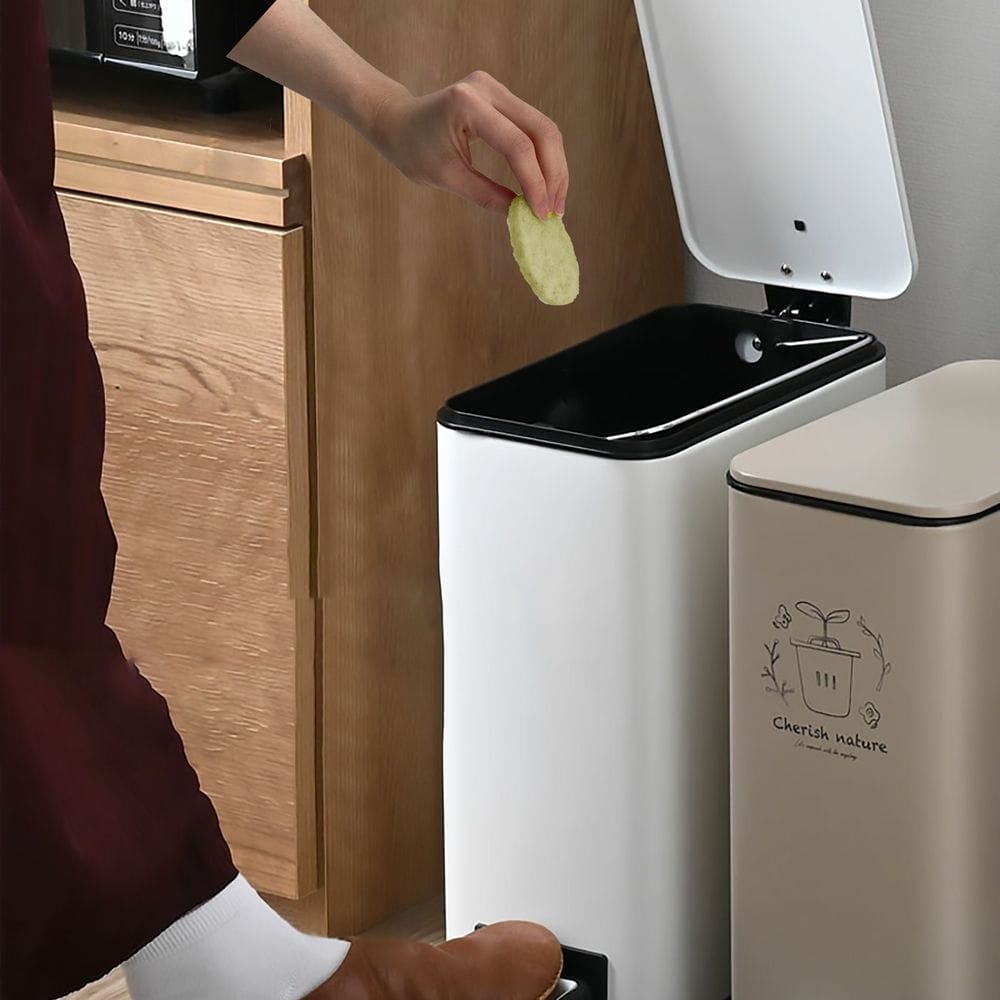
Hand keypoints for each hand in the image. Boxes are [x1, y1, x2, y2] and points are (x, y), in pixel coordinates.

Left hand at [368, 71, 568, 218]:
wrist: (397, 121)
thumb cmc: (412, 150)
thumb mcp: (446, 177)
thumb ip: (485, 195)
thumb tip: (522, 216)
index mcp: (466, 104)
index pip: (517, 146)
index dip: (535, 182)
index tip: (542, 215)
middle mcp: (486, 88)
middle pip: (541, 131)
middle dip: (553, 174)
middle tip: (556, 210)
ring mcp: (496, 88)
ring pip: (544, 128)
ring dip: (554, 167)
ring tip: (555, 201)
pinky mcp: (501, 96)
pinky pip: (534, 127)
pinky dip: (543, 157)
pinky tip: (545, 184)